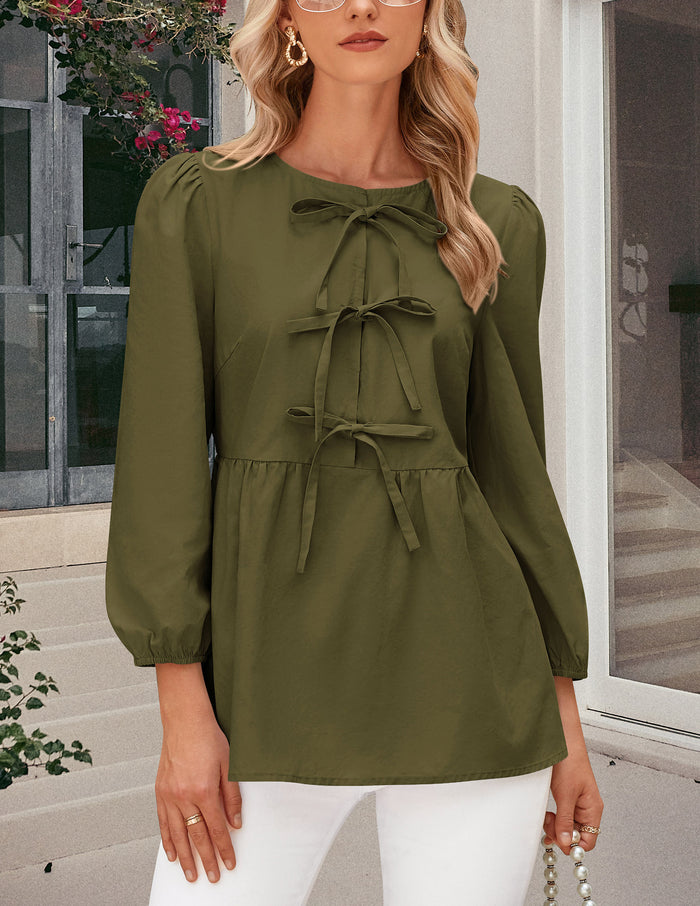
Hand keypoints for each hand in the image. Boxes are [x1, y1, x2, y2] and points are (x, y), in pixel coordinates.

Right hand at [154, 711, 242, 882]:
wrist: (185, 720)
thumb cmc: (208, 738)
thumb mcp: (229, 765)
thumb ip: (232, 797)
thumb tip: (235, 822)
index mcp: (204, 790)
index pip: (217, 829)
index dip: (224, 849)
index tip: (229, 863)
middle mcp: (184, 796)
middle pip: (197, 837)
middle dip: (206, 859)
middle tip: (213, 876)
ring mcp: (169, 795)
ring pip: (177, 834)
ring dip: (185, 857)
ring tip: (191, 874)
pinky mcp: (160, 791)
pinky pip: (163, 822)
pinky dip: (167, 840)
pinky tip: (172, 853)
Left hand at [542, 748, 603, 854]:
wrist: (561, 741)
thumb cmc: (570, 762)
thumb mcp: (565, 795)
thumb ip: (565, 820)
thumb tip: (566, 843)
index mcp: (593, 809)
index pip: (588, 840)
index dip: (573, 845)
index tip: (559, 842)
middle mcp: (587, 808)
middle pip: (577, 834)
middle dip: (561, 834)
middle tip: (549, 825)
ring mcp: (577, 803)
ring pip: (567, 826)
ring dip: (556, 826)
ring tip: (547, 816)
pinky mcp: (567, 797)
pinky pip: (562, 815)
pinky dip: (554, 817)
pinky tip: (548, 812)